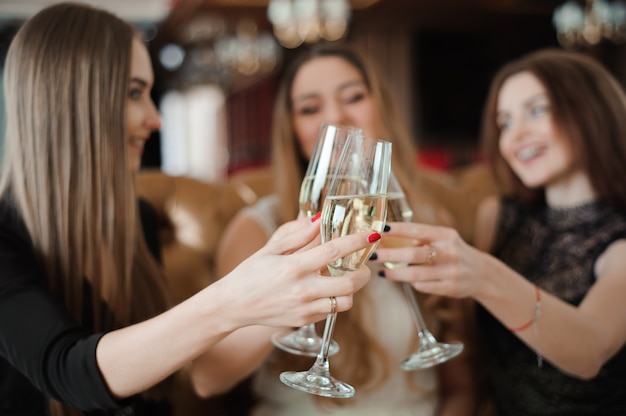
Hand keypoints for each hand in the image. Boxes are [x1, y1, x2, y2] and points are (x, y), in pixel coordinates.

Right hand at [214, 216, 375, 327]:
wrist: (232, 306)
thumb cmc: (249, 273)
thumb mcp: (270, 249)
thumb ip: (297, 235)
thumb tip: (319, 219)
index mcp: (294, 267)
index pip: (334, 251)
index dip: (357, 242)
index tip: (371, 235)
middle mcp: (302, 290)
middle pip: (349, 284)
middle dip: (363, 272)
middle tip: (362, 264)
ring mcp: (304, 308)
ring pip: (345, 302)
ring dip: (351, 289)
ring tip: (345, 278)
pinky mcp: (303, 320)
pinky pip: (330, 311)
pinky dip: (335, 299)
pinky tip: (327, 290)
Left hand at [370, 221, 487, 298]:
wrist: (482, 273)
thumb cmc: (453, 252)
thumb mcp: (444, 238)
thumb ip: (422, 238)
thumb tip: (389, 236)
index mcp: (445, 235)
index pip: (418, 230)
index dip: (398, 230)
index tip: (380, 229)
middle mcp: (449, 252)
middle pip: (414, 254)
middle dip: (390, 254)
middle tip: (373, 255)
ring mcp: (451, 271)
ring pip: (416, 274)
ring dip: (395, 273)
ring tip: (381, 271)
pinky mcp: (450, 288)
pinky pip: (423, 286)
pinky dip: (411, 282)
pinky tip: (403, 279)